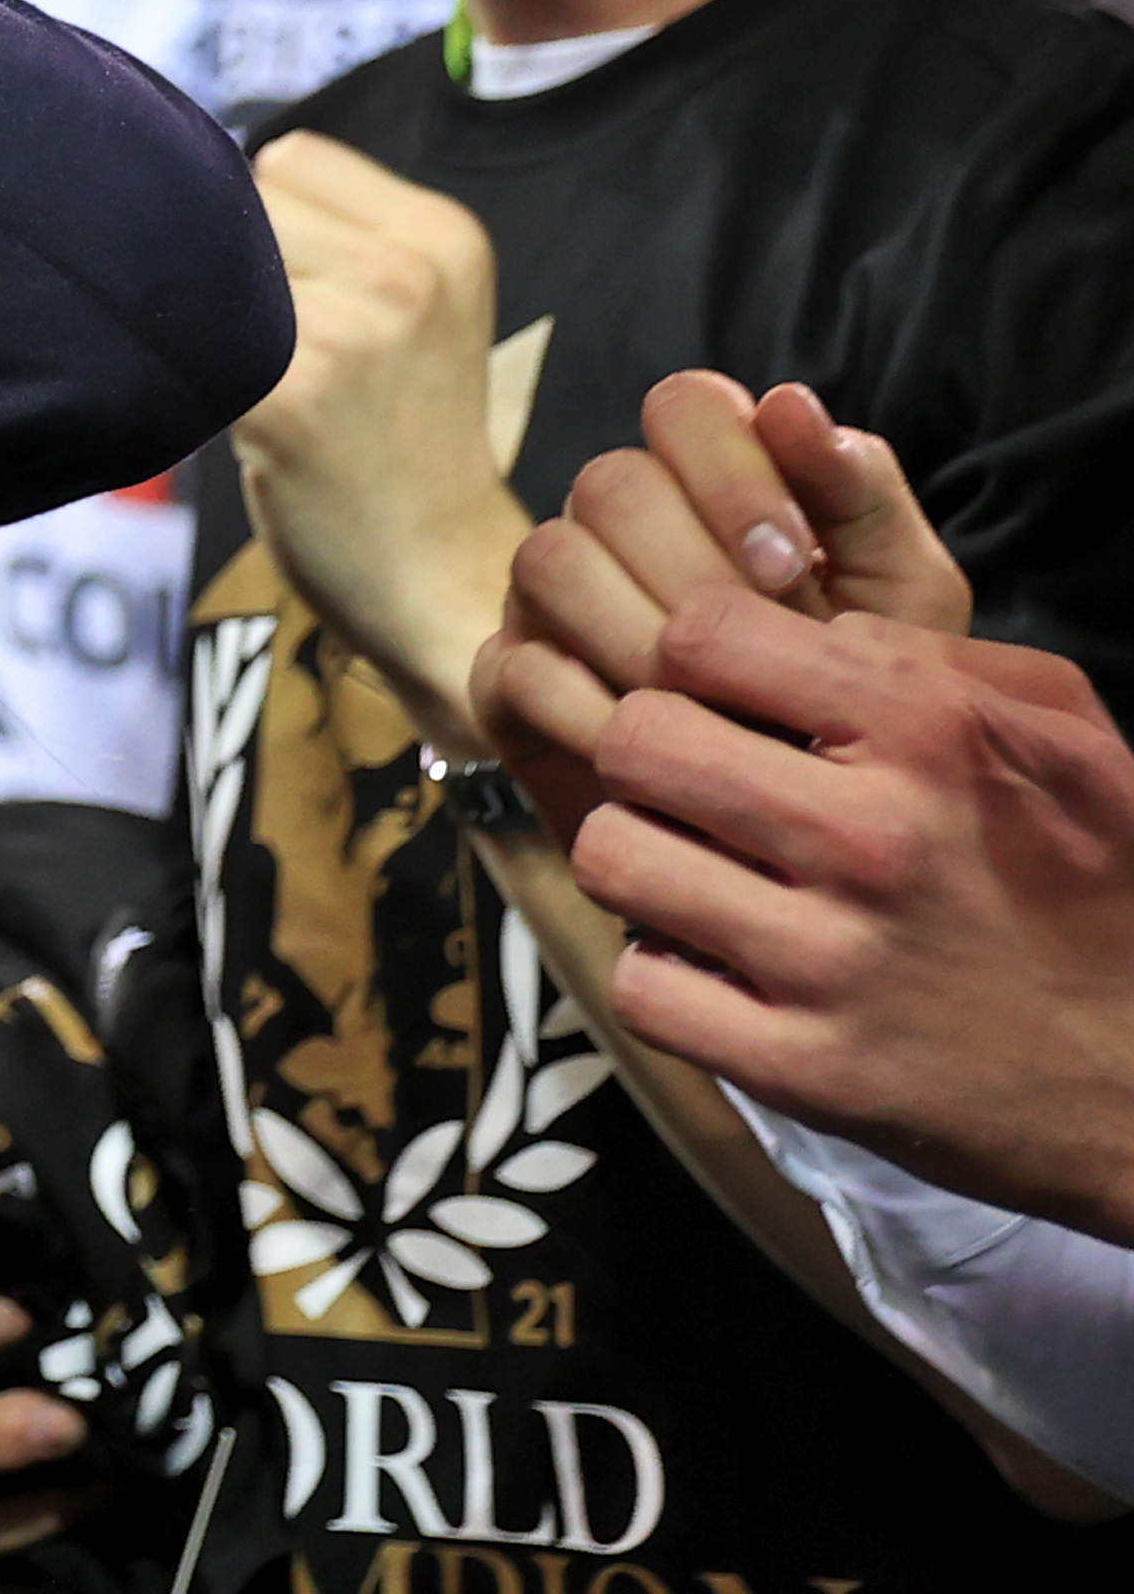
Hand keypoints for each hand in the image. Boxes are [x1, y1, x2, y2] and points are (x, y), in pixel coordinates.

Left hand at [232, 132, 535, 745]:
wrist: (443, 575)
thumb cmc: (401, 438)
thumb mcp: (416, 307)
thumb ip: (334, 232)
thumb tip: (184, 169)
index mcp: (444, 235)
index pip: (287, 157)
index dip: (259, 217)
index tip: (281, 288)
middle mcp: (406, 271)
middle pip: (235, 203)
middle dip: (225, 263)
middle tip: (258, 343)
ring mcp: (351, 330)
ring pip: (201, 269)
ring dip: (198, 318)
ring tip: (251, 381)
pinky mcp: (289, 394)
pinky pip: (186, 341)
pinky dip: (178, 367)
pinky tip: (223, 413)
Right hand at [483, 372, 968, 839]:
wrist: (807, 839)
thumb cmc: (864, 702)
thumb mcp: (899, 605)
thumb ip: (861, 502)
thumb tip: (792, 403)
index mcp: (713, 482)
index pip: (684, 408)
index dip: (727, 473)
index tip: (790, 563)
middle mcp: (620, 524)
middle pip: (610, 483)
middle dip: (691, 569)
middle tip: (759, 650)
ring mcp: (553, 599)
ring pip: (550, 559)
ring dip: (637, 638)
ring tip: (712, 710)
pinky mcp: (507, 679)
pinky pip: (520, 665)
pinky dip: (595, 711)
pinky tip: (663, 753)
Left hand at [569, 597, 1133, 1247]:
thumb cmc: (1108, 891)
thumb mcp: (1071, 740)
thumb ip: (938, 656)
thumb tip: (810, 626)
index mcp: (934, 733)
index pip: (702, 633)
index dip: (692, 659)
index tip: (722, 699)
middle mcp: (873, 837)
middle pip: (633, 738)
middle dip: (649, 752)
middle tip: (696, 788)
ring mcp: (832, 960)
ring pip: (611, 855)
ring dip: (642, 858)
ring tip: (699, 872)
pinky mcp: (806, 1068)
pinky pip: (640, 986)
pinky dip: (662, 975)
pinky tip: (718, 966)